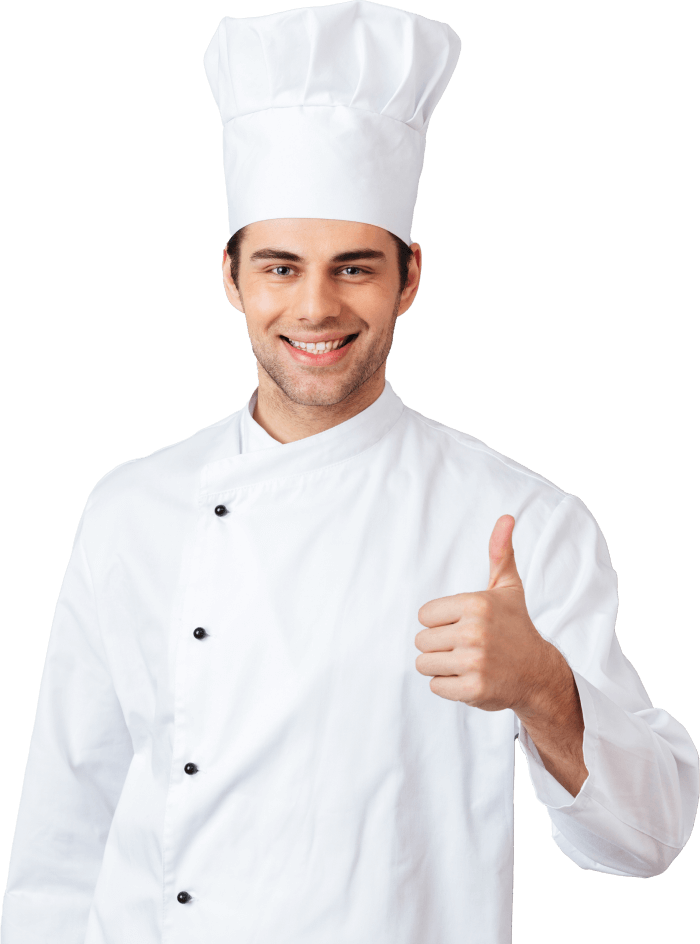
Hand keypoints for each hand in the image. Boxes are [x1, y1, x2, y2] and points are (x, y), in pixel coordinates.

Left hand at [415, 515, 556, 711]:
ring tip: (466, 662)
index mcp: (475, 604)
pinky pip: (436, 686)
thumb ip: (500, 553)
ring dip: (441, 667)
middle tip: (466, 647)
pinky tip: (470, 678)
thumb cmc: (516, 627)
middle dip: (439, 646)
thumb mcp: (507, 588)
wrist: (538, 672)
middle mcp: (474, 632)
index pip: (424, 616)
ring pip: (424, 664)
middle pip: (421, 641)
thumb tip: (505, 517)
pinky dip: (448, 686)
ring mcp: (474, 662)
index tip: (463, 625)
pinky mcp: (474, 689)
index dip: (440, 623)